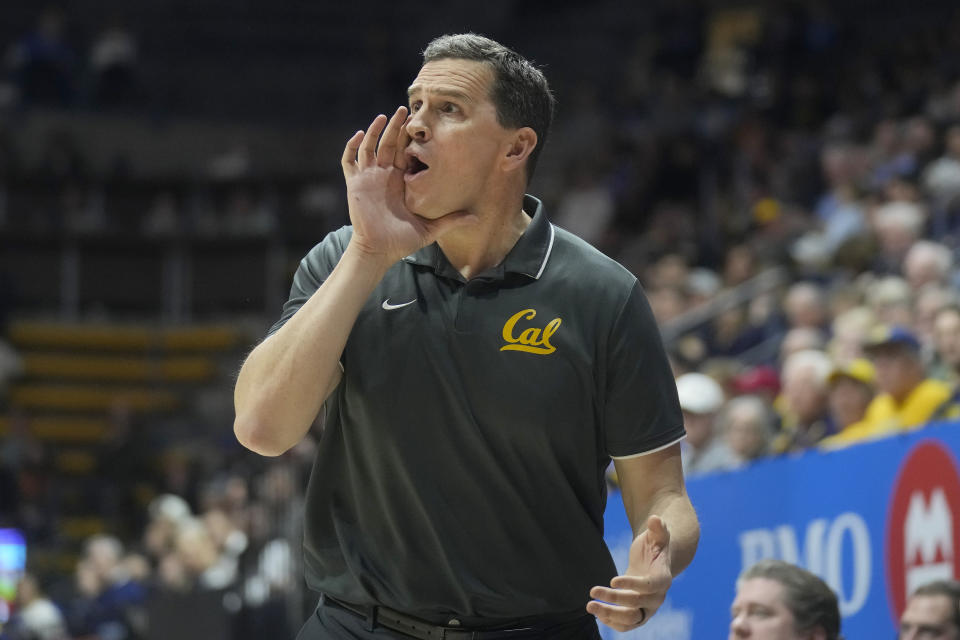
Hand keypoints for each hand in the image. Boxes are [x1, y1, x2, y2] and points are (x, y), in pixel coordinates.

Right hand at [341, 106, 475, 266]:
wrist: (379, 252)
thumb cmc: (402, 242)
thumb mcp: (430, 228)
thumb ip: (451, 220)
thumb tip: (476, 218)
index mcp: (401, 182)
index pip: (406, 153)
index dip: (411, 139)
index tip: (421, 125)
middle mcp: (384, 176)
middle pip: (389, 144)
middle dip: (396, 127)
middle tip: (406, 109)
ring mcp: (368, 178)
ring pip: (370, 147)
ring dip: (375, 131)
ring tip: (385, 116)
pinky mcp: (355, 184)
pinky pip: (349, 161)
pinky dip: (352, 147)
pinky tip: (359, 134)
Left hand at [587, 515, 671, 631]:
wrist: (654, 561)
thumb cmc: (655, 545)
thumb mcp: (658, 534)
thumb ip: (658, 528)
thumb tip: (655, 519)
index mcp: (663, 578)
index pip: (649, 586)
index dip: (632, 584)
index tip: (612, 580)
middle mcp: (657, 598)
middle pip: (637, 603)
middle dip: (614, 599)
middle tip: (593, 591)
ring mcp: (648, 608)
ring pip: (631, 619)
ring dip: (609, 614)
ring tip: (590, 606)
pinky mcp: (638, 613)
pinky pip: (626, 625)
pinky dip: (611, 622)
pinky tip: (596, 613)